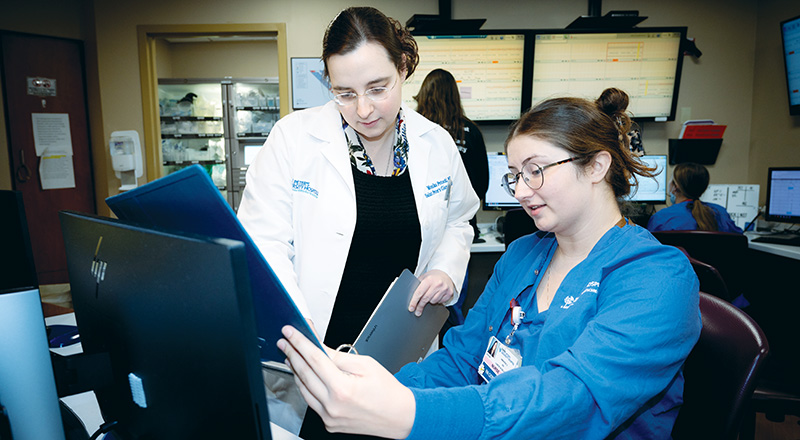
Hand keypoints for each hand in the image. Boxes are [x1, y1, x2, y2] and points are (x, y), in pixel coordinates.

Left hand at [277, 326, 415, 437]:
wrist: (400, 416)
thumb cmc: (387, 391)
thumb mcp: (365, 364)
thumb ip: (338, 356)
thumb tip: (318, 347)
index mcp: (342, 388)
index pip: (313, 359)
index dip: (299, 342)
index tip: (290, 332)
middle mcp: (332, 405)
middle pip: (304, 373)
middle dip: (292, 354)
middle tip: (285, 341)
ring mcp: (329, 417)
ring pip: (304, 389)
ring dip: (296, 370)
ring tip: (291, 356)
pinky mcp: (329, 423)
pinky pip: (311, 402)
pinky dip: (306, 387)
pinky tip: (304, 376)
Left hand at [409, 269, 455, 316]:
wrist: (445, 274)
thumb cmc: (432, 277)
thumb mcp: (423, 278)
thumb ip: (417, 286)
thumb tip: (410, 297)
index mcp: (429, 279)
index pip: (419, 292)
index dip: (414, 301)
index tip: (411, 308)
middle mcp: (437, 283)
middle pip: (426, 299)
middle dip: (420, 306)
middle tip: (417, 311)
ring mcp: (444, 288)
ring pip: (433, 301)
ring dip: (430, 301)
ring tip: (430, 295)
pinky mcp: (449, 293)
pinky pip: (440, 302)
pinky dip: (437, 300)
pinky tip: (437, 295)